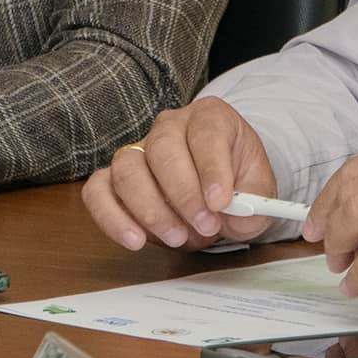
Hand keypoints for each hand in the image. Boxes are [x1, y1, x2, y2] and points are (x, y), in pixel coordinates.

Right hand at [81, 96, 279, 250]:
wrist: (219, 188)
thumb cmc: (237, 181)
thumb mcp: (260, 189)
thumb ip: (256, 202)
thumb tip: (237, 217)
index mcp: (210, 117)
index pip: (206, 132)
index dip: (212, 168)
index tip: (220, 202)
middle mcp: (170, 126)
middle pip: (163, 149)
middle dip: (183, 194)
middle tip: (204, 226)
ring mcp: (138, 149)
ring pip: (127, 168)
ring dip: (150, 209)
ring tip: (176, 237)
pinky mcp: (115, 177)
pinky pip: (98, 190)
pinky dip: (111, 217)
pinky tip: (135, 240)